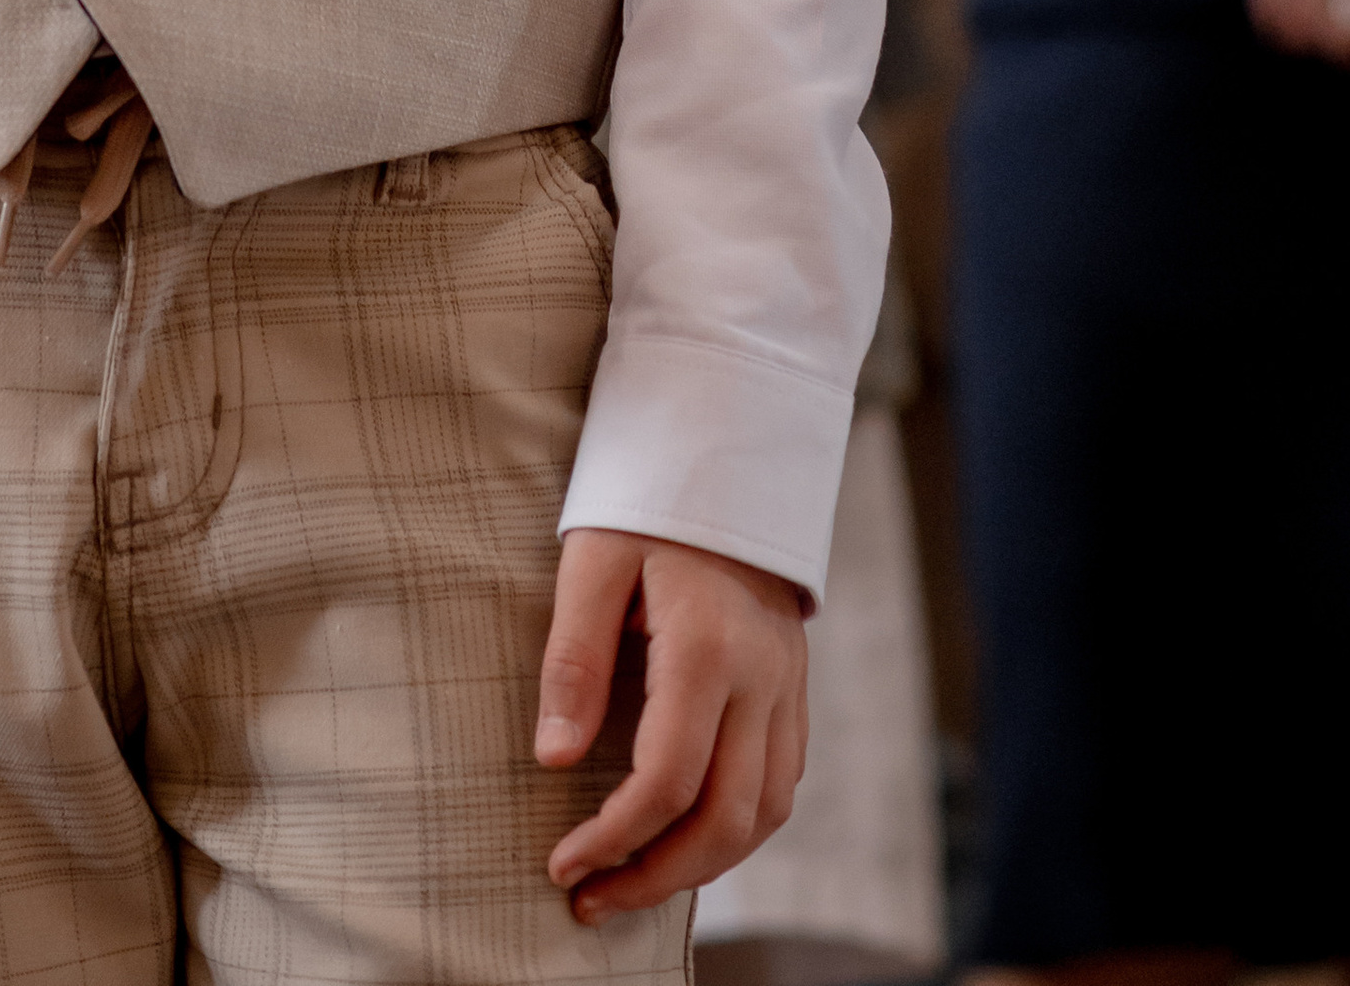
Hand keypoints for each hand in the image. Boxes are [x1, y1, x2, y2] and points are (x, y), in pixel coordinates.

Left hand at [536, 531, 807, 921]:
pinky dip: (737, 828)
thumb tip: (555, 760)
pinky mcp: (794, 689)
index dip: (613, 838)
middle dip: (656, 876)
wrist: (725, 451)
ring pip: (763, 815)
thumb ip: (574, 658)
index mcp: (708, 647)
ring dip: (701, 867)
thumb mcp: (591, 560)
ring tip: (633, 883)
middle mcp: (761, 678)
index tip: (562, 864)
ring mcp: (787, 686)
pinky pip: (780, 785)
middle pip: (725, 819)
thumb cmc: (646, 503)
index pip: (667, 780)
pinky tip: (687, 836)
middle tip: (591, 899)